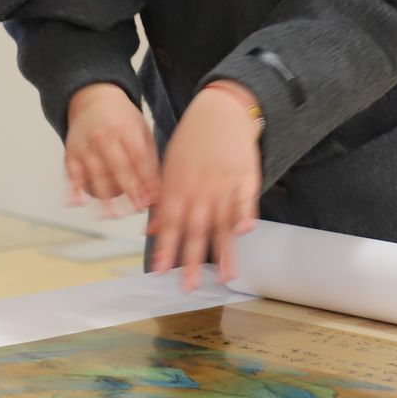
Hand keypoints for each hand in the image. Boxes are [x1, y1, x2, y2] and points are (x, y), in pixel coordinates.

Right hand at [63, 83, 159, 216]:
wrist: (93, 99)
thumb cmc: (123, 120)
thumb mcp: (142, 132)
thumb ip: (150, 161)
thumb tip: (157, 193)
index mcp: (127, 129)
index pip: (138, 158)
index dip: (145, 180)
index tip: (151, 199)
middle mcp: (105, 136)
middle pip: (118, 166)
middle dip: (129, 190)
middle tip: (136, 210)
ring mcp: (86, 144)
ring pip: (95, 173)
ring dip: (103, 197)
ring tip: (112, 216)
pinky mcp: (71, 152)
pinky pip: (72, 173)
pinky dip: (73, 188)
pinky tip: (78, 203)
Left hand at [147, 81, 261, 290]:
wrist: (220, 111)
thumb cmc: (192, 141)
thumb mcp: (169, 167)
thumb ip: (163, 201)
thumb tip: (151, 230)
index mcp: (177, 186)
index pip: (170, 223)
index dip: (166, 247)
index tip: (160, 270)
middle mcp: (199, 188)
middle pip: (195, 228)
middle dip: (191, 259)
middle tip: (188, 286)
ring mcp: (223, 183)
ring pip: (222, 222)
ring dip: (223, 251)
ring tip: (224, 276)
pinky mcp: (245, 176)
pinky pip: (246, 200)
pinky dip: (245, 215)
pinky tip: (246, 233)